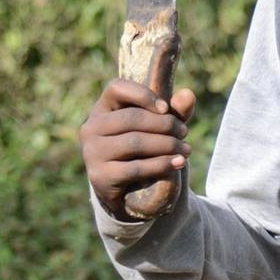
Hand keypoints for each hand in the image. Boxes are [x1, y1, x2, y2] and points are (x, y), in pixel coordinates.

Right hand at [78, 79, 195, 218]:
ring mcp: (92, 153)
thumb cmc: (143, 150)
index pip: (116, 88)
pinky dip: (161, 164)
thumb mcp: (158, 128)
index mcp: (102, 109)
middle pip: (131, 118)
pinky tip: (178, 163)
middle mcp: (91, 128)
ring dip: (167, 145)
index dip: (143, 95)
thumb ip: (173, 111)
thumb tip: (188, 94)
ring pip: (134, 143)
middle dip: (165, 124)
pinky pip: (135, 168)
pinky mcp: (100, 177)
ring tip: (186, 149)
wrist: (126, 190)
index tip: (165, 108)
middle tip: (184, 132)